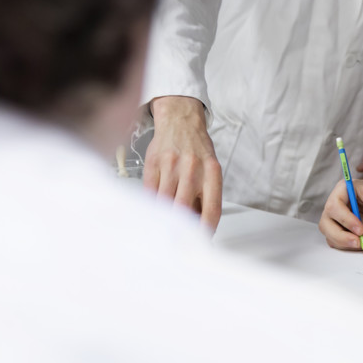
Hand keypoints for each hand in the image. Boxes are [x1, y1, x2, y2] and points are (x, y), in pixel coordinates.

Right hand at [144, 95, 222, 228]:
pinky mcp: (153, 165)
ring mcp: (171, 167)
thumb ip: (206, 194)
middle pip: (185, 210)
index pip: (212, 210)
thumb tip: (199, 225)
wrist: (180, 120)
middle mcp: (193, 169)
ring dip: (164, 218)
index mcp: (212, 172)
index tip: (201, 241)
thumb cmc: (197, 148)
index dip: (206, 231)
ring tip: (165, 225)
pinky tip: (154, 209)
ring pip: (165, 203)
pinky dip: (151, 205)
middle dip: (182, 229)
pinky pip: (150, 193)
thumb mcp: (210, 168)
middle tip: (179, 240)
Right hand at [318, 174, 362, 250]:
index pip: (334, 206)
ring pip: (333, 237)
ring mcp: (342, 219)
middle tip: (360, 243)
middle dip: (342, 237)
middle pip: (327, 224)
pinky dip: (355, 248)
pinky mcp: (348, 231)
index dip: (345, 220)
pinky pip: (343, 244)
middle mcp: (340, 204)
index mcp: (345, 190)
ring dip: (350, 244)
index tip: (360, 229)